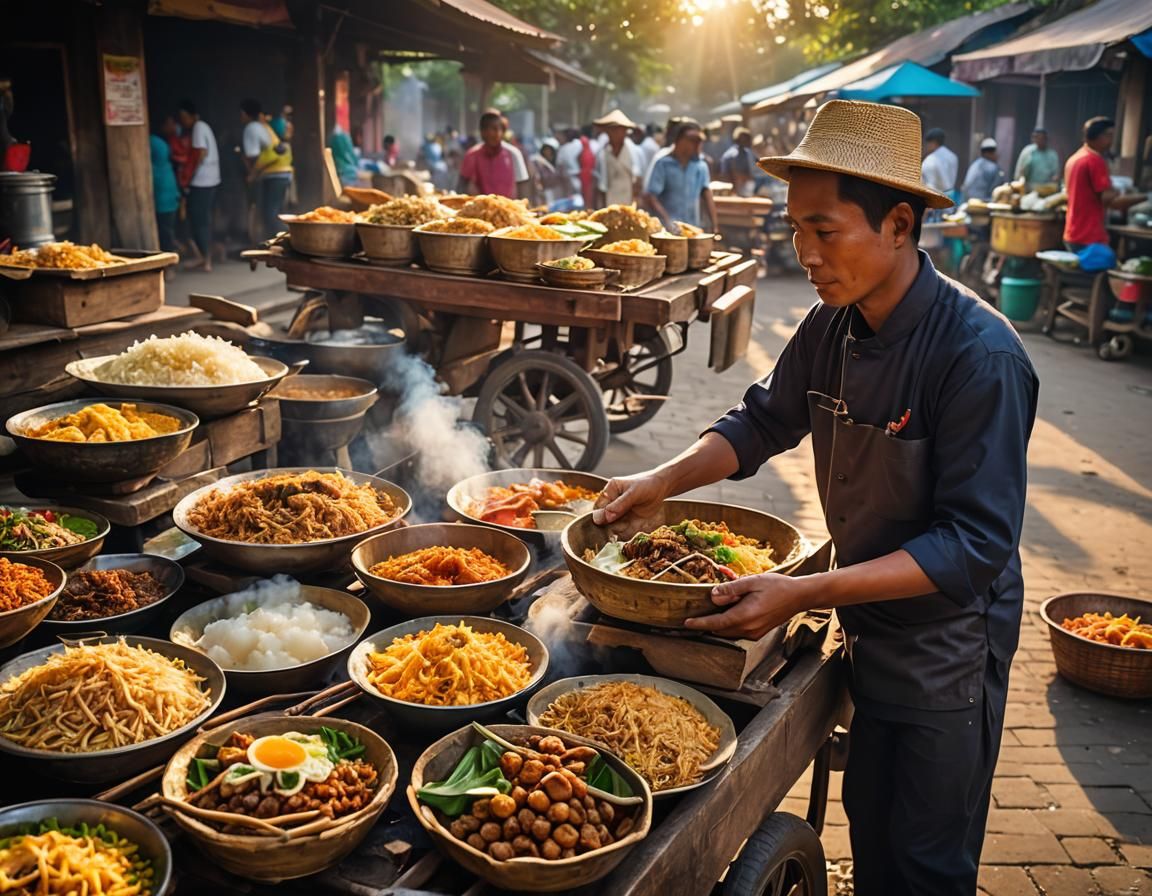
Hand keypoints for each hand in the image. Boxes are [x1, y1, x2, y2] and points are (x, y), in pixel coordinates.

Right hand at [591, 471, 669, 534]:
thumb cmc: (647, 485)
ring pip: (611, 527)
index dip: (601, 517)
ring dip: (615, 533)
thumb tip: (605, 517)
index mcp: (610, 491)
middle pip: (603, 519)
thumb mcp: (634, 492)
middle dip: (607, 527)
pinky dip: (623, 535)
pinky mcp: (627, 522)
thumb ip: (620, 504)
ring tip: (619, 535)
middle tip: (613, 532)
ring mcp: (619, 513)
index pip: (599, 507)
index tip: (607, 523)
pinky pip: (622, 531)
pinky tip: (626, 536)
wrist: (662, 488)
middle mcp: (612, 503)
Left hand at [684, 572, 807, 639]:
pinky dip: (730, 623)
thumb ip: (731, 589)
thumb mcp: (752, 581)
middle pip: (720, 630)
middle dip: (708, 622)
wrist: (799, 596)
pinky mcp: (758, 633)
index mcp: (745, 616)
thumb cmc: (777, 586)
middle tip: (698, 610)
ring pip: (728, 632)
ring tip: (716, 607)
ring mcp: (754, 633)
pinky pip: (738, 631)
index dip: (700, 624)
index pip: (716, 624)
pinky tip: (732, 609)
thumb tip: (713, 596)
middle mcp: (749, 629)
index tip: (686, 623)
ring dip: (720, 622)